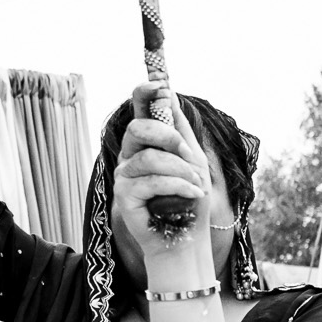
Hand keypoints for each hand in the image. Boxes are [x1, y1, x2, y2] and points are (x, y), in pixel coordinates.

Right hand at [113, 84, 214, 267]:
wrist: (186, 238)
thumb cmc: (189, 200)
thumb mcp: (192, 158)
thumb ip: (179, 129)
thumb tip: (169, 94)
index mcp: (146, 143)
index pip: (139, 110)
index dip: (145, 93)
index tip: (160, 83)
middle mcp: (130, 155)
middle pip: (138, 127)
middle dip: (168, 136)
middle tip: (188, 153)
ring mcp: (124, 175)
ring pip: (149, 157)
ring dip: (181, 169)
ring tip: (197, 185)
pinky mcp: (124, 196)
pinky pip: (151, 181)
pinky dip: (178, 185)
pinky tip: (192, 194)